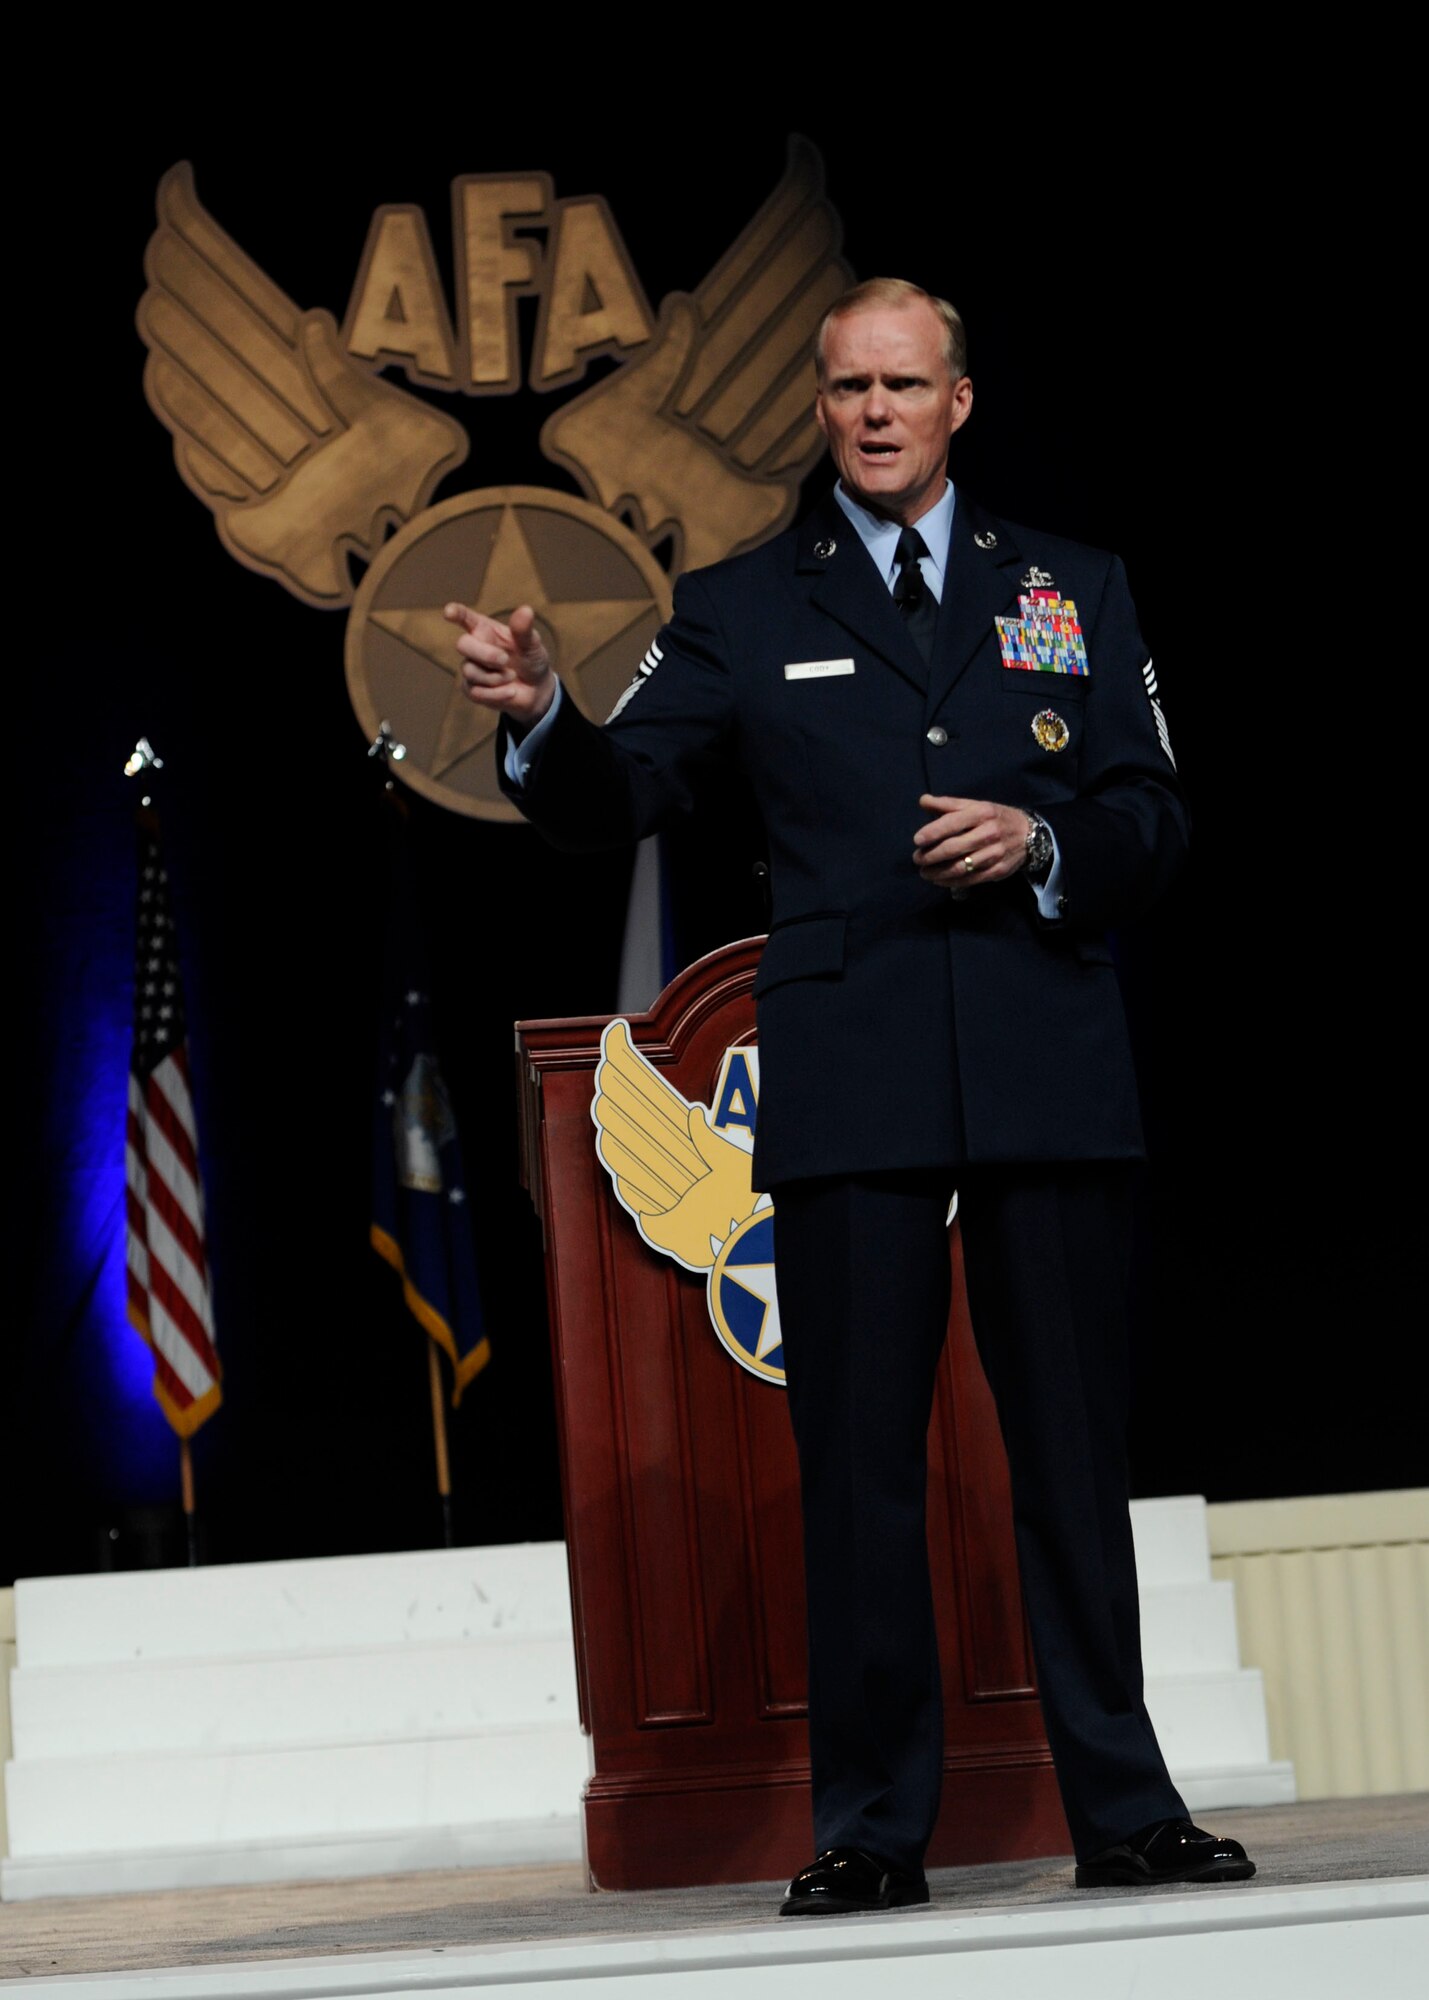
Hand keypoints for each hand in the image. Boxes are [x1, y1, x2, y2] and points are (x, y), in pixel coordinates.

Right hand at [443, 602, 555, 725]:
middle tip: (505, 660)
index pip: (465, 617)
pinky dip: (497, 694)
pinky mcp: (472, 690)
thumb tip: (526, 610)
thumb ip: (524, 630)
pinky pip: (475, 692)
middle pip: (462, 644)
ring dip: (496, 677)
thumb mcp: (532, 644)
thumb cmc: (530, 659)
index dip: (456, 613)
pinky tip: (511, 692)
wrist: (536, 690)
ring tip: (512, 676)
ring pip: (470, 671)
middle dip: (485, 654)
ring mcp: (471, 668)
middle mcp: (474, 647)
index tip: (449, 611)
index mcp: (485, 629)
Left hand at [914, 795, 1031, 887]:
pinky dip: (951, 882)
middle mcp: (989, 833)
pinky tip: (939, 880)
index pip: (952, 822)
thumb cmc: (996, 817)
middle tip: (917, 859)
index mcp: (982, 813)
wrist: (1029, 834)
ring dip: (938, 872)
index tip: (917, 840)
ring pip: (960, 867)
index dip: (932, 832)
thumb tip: (923, 800)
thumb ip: (948, 804)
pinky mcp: (997, 870)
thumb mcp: (976, 805)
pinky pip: (970, 879)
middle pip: (954, 848)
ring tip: (924, 872)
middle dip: (931, 855)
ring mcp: (995, 853)